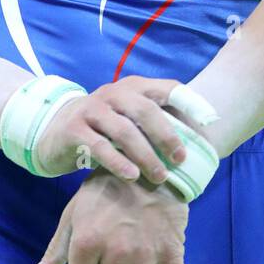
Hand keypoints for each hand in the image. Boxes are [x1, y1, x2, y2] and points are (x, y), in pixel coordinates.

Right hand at [33, 75, 187, 182]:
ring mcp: (92, 109)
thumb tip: (198, 141)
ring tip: (159, 177)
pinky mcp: (74, 128)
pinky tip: (131, 175)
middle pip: (146, 110)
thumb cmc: (104, 127)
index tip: (209, 121)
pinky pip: (99, 146)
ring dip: (145, 155)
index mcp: (134, 87)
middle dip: (166, 135)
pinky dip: (117, 161)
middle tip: (180, 160)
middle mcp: (113, 93)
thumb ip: (155, 122)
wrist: (54, 129)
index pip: (167, 87)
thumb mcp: (129, 117)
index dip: (190, 102)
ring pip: (124, 130)